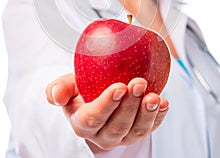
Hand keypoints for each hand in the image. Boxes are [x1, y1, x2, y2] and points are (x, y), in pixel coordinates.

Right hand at [46, 74, 168, 151]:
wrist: (96, 95)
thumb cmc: (81, 88)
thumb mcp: (68, 85)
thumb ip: (59, 88)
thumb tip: (55, 95)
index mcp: (82, 123)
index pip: (93, 118)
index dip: (106, 105)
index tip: (118, 87)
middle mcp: (101, 135)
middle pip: (117, 125)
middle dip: (129, 106)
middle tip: (138, 84)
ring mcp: (121, 136)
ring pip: (135, 131)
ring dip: (146, 113)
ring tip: (154, 96)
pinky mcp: (136, 133)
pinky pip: (149, 129)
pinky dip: (158, 117)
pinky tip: (163, 103)